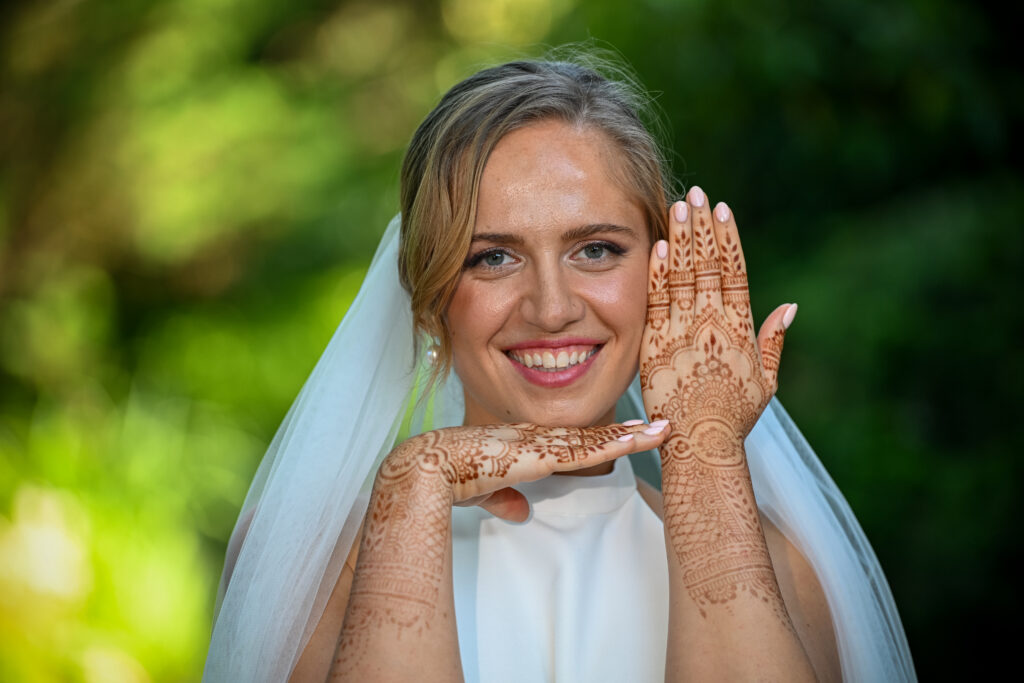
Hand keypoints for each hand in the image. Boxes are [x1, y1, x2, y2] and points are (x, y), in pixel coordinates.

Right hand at [378, 421, 668, 521]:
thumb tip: (520, 511)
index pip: (571, 440)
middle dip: (627, 432)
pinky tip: (641, 441)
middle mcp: (537, 438)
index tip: (627, 435)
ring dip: (633, 436)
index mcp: (524, 444)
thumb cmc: (448, 476)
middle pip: (592, 435)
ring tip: (665, 431)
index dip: (601, 438)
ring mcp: (542, 443)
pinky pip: (589, 449)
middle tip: (661, 427)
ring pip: (597, 438)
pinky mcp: (544, 454)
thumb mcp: (482, 492)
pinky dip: (618, 444)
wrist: (428, 465)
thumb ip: (503, 498)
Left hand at [640, 185, 794, 466]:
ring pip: (682, 276)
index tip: (723, 210)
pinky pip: (656, 302)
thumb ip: (775, 341)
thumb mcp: (766, 381)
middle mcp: (713, 324)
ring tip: (679, 206)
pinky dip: (657, 274)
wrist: (702, 444)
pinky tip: (658, 247)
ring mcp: (683, 332)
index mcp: (740, 328)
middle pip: (707, 265)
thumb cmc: (735, 417)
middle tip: (696, 193)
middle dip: (702, 227)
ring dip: (680, 239)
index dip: (728, 239)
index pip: (734, 272)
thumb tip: (790, 307)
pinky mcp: (656, 344)